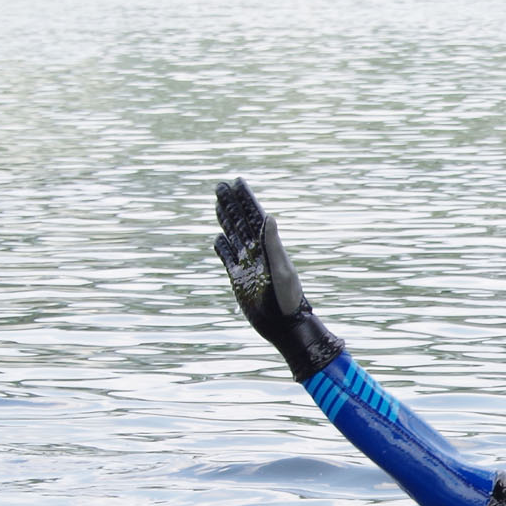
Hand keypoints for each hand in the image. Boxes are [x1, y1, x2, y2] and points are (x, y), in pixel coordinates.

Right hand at [212, 179, 344, 380]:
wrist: (282, 324)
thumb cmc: (287, 298)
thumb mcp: (282, 269)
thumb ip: (273, 243)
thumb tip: (268, 217)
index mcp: (268, 245)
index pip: (254, 216)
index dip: (246, 199)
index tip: (238, 182)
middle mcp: (256, 251)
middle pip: (240, 221)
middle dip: (231, 203)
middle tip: (221, 186)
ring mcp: (247, 263)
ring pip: (232, 235)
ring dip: (225, 218)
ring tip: (218, 203)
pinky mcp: (239, 278)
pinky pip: (227, 257)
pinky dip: (222, 246)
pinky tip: (218, 237)